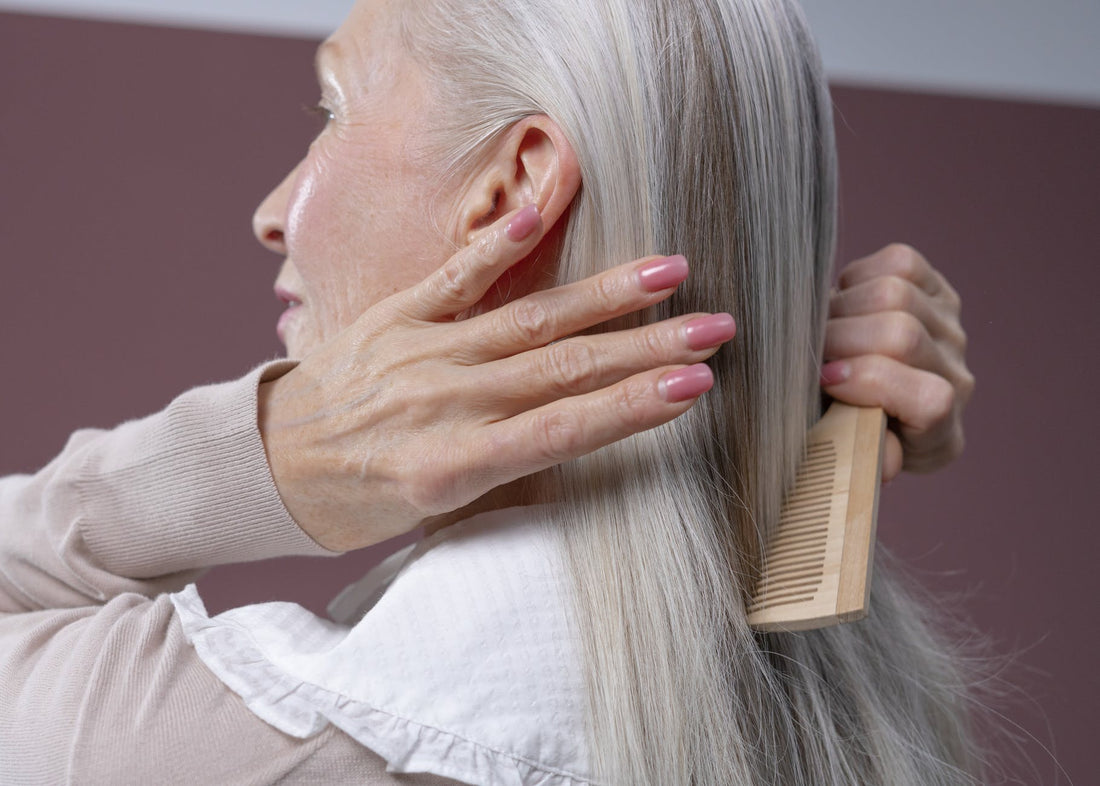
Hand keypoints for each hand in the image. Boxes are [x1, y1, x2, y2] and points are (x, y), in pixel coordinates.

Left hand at [257, 206, 734, 550]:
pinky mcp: (393, 316)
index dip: (634, 407)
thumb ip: (503, 465)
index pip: (563, 429)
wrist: (269, 467)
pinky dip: (498, 247)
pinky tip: (541, 215)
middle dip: (647, 347)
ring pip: (527, 318)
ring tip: (668, 271)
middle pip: (562, 368)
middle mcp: (443, 403)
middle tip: (715, 327)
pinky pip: (452, 278)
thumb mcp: (434, 510)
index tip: (696, 386)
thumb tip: (575, 427)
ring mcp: (419, 352)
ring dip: (603, 295)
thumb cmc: (360, 501)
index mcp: (454, 465)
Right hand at [820, 244, 973, 481]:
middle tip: (810, 352)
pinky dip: (857, 279)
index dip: (872, 383)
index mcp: (939, 432)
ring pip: (895, 293)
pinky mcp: (936, 289)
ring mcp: (950, 329)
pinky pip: (899, 263)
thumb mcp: (848, 456)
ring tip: (821, 330)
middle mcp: (956, 377)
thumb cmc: (847, 430)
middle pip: (902, 335)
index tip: (826, 381)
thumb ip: (862, 458)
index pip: (929, 399)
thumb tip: (881, 465)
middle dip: (839, 339)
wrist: (865, 399)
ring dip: (841, 308)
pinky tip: (843, 305)